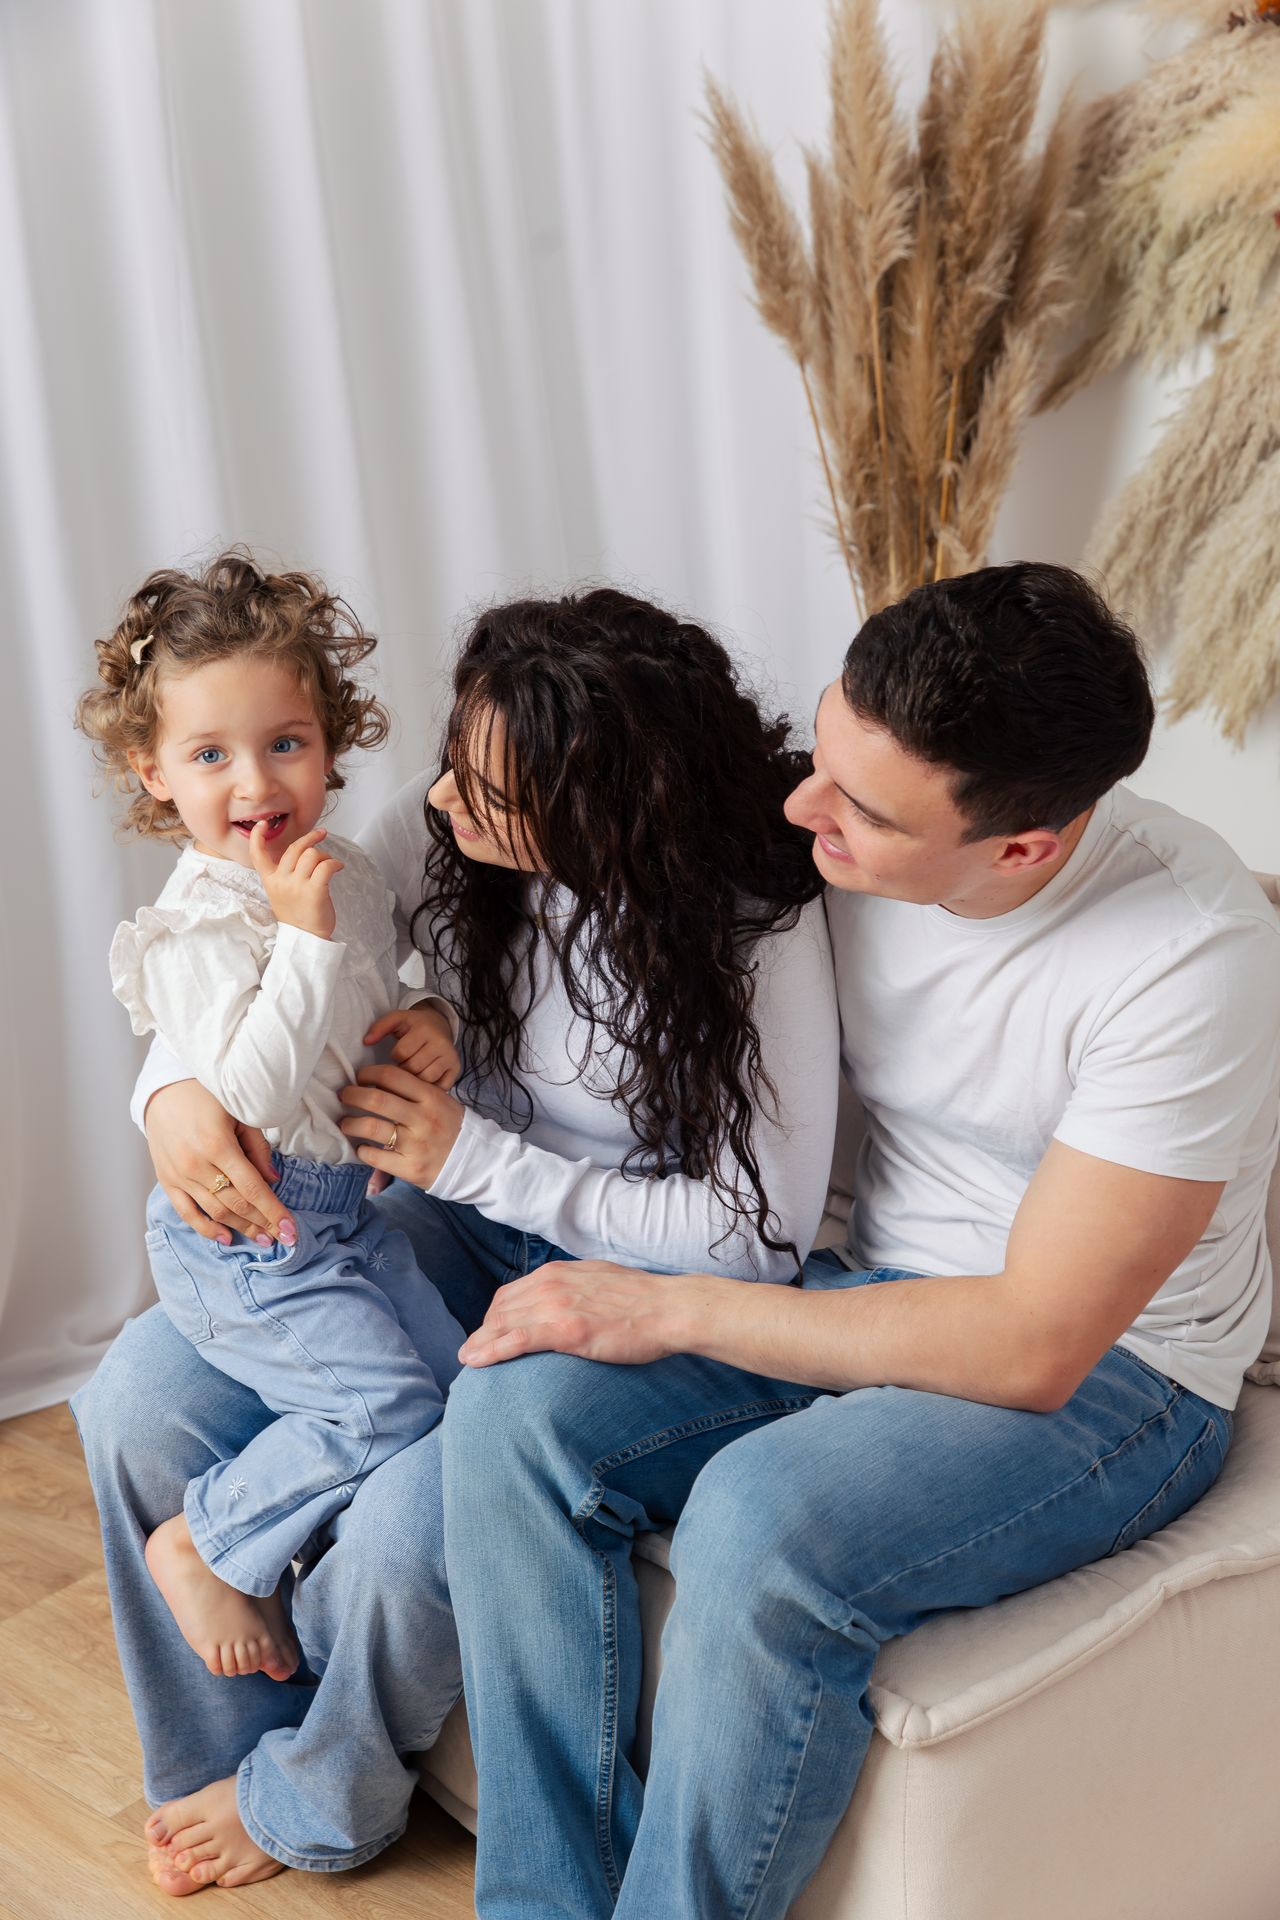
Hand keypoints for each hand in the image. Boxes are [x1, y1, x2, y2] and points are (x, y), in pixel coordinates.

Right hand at [143, 1080, 296, 1247]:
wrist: (163, 1090)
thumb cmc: (207, 1096)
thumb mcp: (239, 1113)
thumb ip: (257, 1148)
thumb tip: (274, 1181)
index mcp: (217, 1144)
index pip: (253, 1187)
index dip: (274, 1211)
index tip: (291, 1231)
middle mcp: (196, 1164)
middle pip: (236, 1203)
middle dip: (263, 1223)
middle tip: (283, 1238)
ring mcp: (178, 1175)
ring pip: (215, 1211)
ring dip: (241, 1228)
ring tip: (263, 1239)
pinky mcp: (166, 1180)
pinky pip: (187, 1212)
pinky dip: (206, 1228)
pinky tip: (226, 1238)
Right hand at [249, 824, 343, 939]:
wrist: (306, 938)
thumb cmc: (297, 915)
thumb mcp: (281, 893)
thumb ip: (285, 874)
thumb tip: (302, 852)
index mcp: (270, 881)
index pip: (257, 855)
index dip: (258, 837)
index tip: (263, 824)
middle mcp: (281, 881)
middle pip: (295, 848)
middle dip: (311, 838)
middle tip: (321, 834)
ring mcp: (297, 886)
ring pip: (312, 854)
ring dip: (325, 856)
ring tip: (330, 864)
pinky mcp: (314, 891)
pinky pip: (326, 866)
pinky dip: (335, 863)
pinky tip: (339, 867)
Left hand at [338, 1063, 465, 1188]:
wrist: (472, 1162)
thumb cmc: (450, 1126)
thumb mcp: (440, 1101)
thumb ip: (414, 1090)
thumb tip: (376, 1081)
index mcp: (430, 1097)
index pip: (392, 1076)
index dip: (369, 1073)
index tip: (360, 1078)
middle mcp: (422, 1118)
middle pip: (376, 1099)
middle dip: (352, 1095)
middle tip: (344, 1096)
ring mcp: (415, 1144)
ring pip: (370, 1127)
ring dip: (350, 1123)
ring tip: (346, 1123)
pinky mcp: (409, 1167)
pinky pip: (374, 1156)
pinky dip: (362, 1150)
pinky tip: (362, 1147)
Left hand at [364, 1004, 460, 1088]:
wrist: (440, 1026)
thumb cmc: (413, 1026)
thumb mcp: (396, 1020)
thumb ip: (379, 1027)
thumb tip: (366, 1041)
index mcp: (425, 1029)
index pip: (401, 1053)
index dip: (395, 1056)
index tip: (397, 1054)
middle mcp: (441, 1043)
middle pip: (413, 1068)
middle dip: (404, 1069)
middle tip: (403, 1065)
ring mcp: (450, 1057)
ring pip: (425, 1080)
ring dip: (414, 1080)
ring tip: (412, 1072)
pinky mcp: (456, 1069)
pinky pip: (439, 1087)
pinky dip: (429, 1087)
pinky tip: (423, 1081)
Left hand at [457, 1260, 709, 1368]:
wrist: (669, 1308)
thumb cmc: (643, 1300)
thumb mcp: (599, 1282)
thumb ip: (575, 1289)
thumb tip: (566, 1303)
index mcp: (559, 1272)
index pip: (512, 1293)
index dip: (496, 1315)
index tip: (489, 1332)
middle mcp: (551, 1284)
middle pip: (502, 1309)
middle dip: (484, 1330)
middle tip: (473, 1350)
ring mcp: (557, 1305)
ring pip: (503, 1324)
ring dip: (480, 1342)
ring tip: (468, 1359)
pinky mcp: (565, 1329)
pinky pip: (517, 1340)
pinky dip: (492, 1350)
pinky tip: (477, 1361)